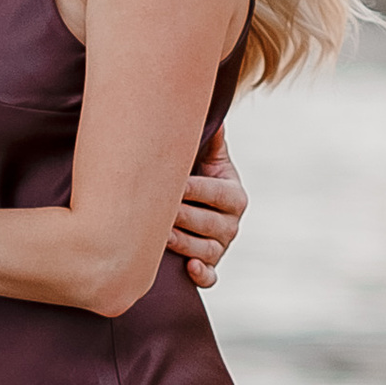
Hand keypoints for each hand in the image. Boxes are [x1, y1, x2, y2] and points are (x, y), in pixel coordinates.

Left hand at [166, 122, 246, 289]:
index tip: (170, 183)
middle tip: (151, 208)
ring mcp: (221, 248)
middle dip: (180, 215)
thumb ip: (210, 138)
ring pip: (204, 249)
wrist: (192, 207)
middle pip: (207, 223)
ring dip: (181, 243)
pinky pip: (211, 277)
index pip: (215, 192)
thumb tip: (212, 106)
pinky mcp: (210, 267)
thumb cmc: (194, 176)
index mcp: (234, 196)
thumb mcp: (206, 156)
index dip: (192, 188)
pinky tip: (189, 268)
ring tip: (159, 234)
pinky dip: (202, 275)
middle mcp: (232, 224)